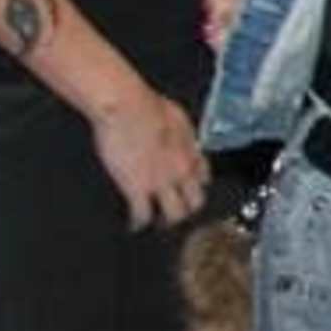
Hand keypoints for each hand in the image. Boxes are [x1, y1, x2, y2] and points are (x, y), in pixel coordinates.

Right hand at [88, 91, 207, 231]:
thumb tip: (178, 138)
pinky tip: (134, 225)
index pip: (204, 178)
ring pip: (174, 215)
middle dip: (188, 211)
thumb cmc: (148, 104)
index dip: (198, 186)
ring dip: (166, 221)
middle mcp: (182, 170)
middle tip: (178, 215)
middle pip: (195, 202)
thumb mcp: (177, 116)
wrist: (127, 106)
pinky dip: (138, 222)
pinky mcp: (137, 189)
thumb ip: (181, 133)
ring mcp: (161, 182)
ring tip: (158, 224)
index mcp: (191, 151)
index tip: (192, 190)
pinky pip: (142, 215)